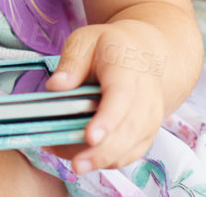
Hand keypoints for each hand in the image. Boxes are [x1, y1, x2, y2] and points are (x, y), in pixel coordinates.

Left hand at [45, 22, 174, 174]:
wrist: (147, 54)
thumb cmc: (111, 47)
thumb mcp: (85, 41)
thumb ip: (71, 62)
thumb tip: (55, 86)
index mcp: (128, 71)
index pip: (121, 98)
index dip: (107, 120)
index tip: (90, 137)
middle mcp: (146, 98)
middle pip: (128, 130)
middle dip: (102, 152)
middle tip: (76, 164)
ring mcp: (150, 118)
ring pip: (131, 147)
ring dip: (102, 160)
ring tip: (72, 163)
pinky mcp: (146, 133)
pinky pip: (129, 153)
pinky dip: (107, 160)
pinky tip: (82, 159)